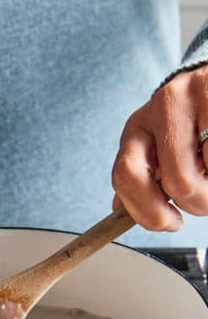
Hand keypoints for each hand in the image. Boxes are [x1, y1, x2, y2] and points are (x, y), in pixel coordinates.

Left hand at [112, 67, 207, 230]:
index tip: (170, 223)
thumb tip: (119, 211)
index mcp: (138, 126)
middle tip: (205, 196)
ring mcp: (197, 96)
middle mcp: (163, 106)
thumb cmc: (191, 122)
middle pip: (177, 182)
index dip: (147, 212)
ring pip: (206, 176)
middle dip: (196, 203)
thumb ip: (141, 176)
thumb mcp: (157, 144)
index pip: (126, 176)